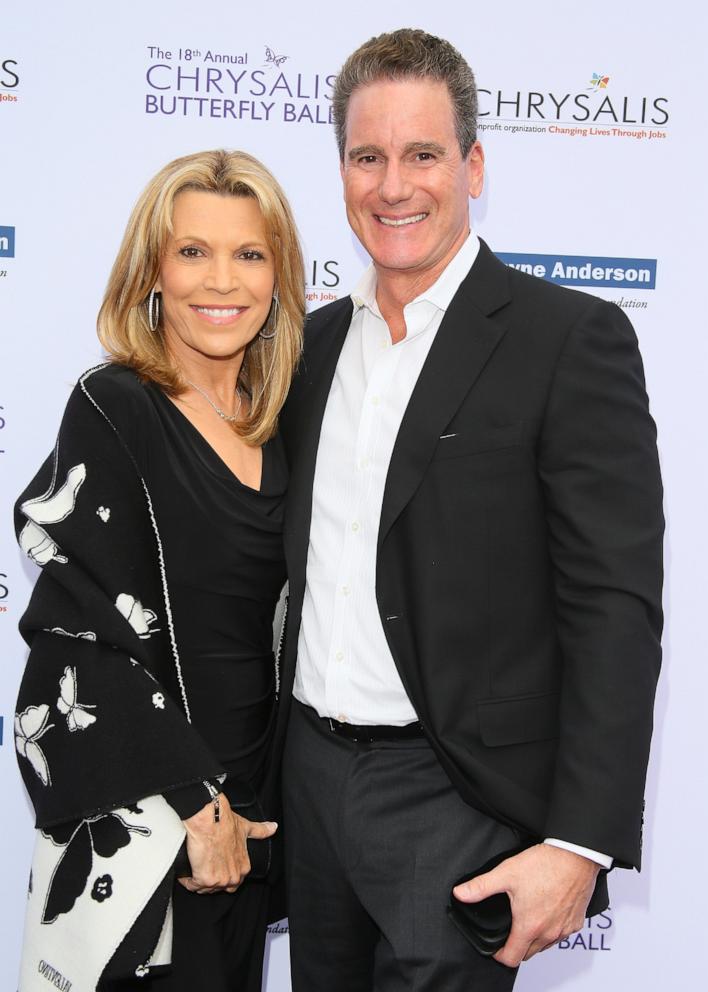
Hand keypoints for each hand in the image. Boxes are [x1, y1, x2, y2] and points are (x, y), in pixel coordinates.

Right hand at [178, 793, 276, 894]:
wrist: (210, 818)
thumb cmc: (225, 822)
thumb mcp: (245, 827)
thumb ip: (260, 830)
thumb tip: (273, 827)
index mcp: (243, 868)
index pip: (231, 882)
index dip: (220, 872)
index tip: (213, 862)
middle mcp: (233, 877)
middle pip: (217, 887)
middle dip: (208, 878)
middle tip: (203, 862)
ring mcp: (219, 880)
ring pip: (203, 888)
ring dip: (197, 879)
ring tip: (196, 862)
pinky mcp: (204, 880)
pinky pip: (191, 885)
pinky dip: (187, 878)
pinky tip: (187, 868)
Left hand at [452, 843, 598, 965]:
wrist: (575, 855)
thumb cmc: (545, 864)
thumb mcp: (506, 873)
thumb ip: (481, 887)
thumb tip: (461, 893)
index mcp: (529, 926)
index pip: (511, 958)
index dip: (499, 955)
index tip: (495, 946)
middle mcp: (548, 933)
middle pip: (528, 954)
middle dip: (516, 946)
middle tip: (509, 929)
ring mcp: (564, 929)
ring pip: (545, 945)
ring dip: (534, 939)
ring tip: (526, 918)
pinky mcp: (576, 922)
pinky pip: (561, 934)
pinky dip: (552, 930)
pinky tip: (546, 912)